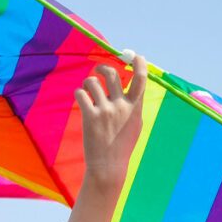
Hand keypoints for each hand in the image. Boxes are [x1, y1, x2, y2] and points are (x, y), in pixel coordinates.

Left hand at [74, 54, 146, 193]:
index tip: (135, 56)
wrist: (108, 165)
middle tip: (98, 70)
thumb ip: (133, 106)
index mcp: (134, 107)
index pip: (141, 79)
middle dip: (103, 68)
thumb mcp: (135, 124)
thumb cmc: (122, 145)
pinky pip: (81, 94)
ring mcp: (105, 110)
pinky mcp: (90, 116)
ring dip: (88, 82)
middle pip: (112, 74)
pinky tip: (81, 99)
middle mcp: (121, 106)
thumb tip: (130, 90)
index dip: (139, 64)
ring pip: (93, 82)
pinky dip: (79, 93)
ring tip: (87, 90)